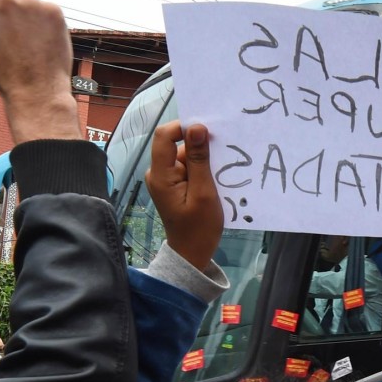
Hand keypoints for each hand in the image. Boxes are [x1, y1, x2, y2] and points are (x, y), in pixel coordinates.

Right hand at [0, 0, 79, 143]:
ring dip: (26, 19)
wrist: (36, 92)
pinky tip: (42, 43)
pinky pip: (45, 12)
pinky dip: (45, 24)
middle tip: (9, 43)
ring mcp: (30, 2)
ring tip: (27, 46)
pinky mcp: (52, 10)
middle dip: (4, 14)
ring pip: (24, 5)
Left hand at [146, 122, 223, 271]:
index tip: (210, 132)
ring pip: (184, 156)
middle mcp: (159, 173)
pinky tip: (215, 181)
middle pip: (176, 145)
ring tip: (220, 175)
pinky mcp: (173, 185)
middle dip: (199, 147)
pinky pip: (187, 168)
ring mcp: (165, 179)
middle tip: (222, 157)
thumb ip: (199, 159)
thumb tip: (197, 127)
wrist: (192, 253)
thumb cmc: (199, 227)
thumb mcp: (204, 192)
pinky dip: (201, 170)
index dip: (185, 127)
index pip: (164, 135)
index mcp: (161, 175)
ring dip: (203, 161)